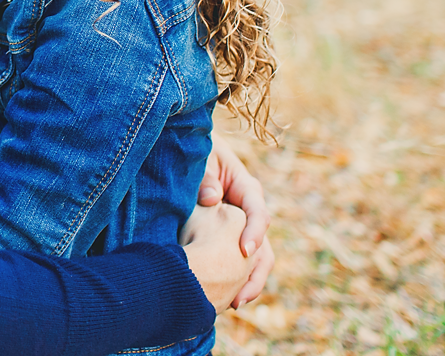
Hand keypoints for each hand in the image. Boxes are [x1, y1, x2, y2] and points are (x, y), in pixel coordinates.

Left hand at [197, 132, 272, 306]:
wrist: (191, 151)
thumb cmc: (198, 151)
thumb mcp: (203, 157)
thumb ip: (206, 175)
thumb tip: (212, 198)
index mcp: (246, 189)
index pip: (258, 213)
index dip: (254, 233)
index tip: (245, 251)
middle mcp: (249, 211)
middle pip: (263, 245)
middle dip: (254, 273)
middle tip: (240, 296)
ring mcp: (241, 226)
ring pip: (256, 259)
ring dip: (247, 282)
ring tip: (234, 304)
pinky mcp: (229, 236)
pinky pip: (236, 260)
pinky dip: (234, 278)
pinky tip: (222, 297)